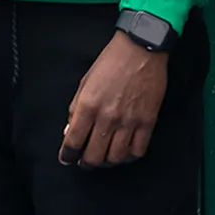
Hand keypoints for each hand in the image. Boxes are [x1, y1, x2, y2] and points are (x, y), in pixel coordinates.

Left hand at [60, 31, 168, 167]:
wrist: (140, 51)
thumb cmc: (110, 63)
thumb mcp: (84, 83)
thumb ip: (75, 108)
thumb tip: (69, 130)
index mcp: (87, 106)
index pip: (73, 140)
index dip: (67, 154)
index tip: (66, 159)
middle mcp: (107, 117)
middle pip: (95, 155)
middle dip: (86, 163)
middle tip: (83, 163)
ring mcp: (129, 121)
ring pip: (116, 157)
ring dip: (107, 162)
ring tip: (103, 159)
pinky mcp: (148, 122)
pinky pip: (139, 150)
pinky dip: (130, 157)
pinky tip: (124, 153)